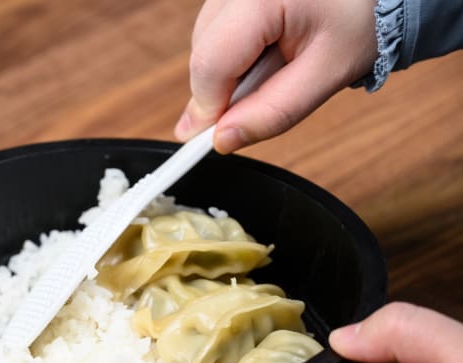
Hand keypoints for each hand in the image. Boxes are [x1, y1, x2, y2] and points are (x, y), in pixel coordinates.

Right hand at [175, 0, 377, 152]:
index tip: (216, 138)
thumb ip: (275, 111)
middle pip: (201, 52)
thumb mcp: (327, 74)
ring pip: (202, 42)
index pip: (210, 63)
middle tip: (265, 94)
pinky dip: (231, 51)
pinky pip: (212, 30)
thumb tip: (222, 138)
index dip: (209, 107)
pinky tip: (263, 50)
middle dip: (222, 88)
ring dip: (227, 69)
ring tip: (272, 64)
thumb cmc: (363, 20)